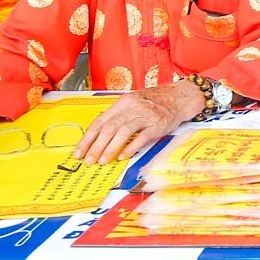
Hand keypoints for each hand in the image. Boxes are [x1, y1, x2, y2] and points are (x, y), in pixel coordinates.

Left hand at [73, 82, 204, 164]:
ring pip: (122, 132)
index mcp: (123, 102)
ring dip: (110, 148)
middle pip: (109, 128)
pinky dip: (130, 147)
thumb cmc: (154, 102)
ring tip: (103, 161)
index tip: (80, 151)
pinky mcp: (157, 125)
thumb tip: (98, 135)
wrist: (178, 97)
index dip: (88, 138)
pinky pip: (141, 137)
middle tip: (89, 160)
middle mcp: (132, 107)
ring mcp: (145, 116)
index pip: (100, 121)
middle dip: (96, 146)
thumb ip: (117, 116)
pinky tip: (123, 156)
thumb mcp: (133, 103)